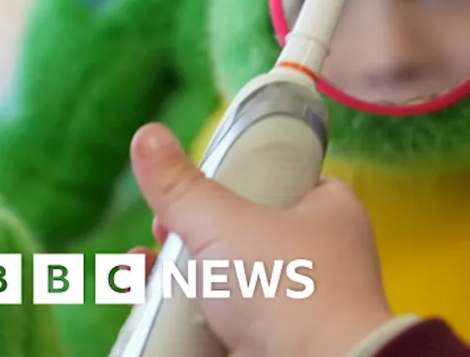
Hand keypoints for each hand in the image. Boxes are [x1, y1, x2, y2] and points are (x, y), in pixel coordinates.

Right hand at [127, 123, 392, 356]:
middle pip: (242, 233)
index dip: (231, 181)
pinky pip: (220, 320)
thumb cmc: (288, 287)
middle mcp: (318, 256)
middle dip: (192, 232)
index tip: (190, 187)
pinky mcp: (270, 341)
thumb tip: (147, 134)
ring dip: (178, 273)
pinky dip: (183, 313)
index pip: (280, 182)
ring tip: (141, 266)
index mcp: (328, 211)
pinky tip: (147, 304)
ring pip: (227, 280)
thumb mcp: (226, 224)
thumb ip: (183, 187)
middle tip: (162, 229)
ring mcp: (295, 303)